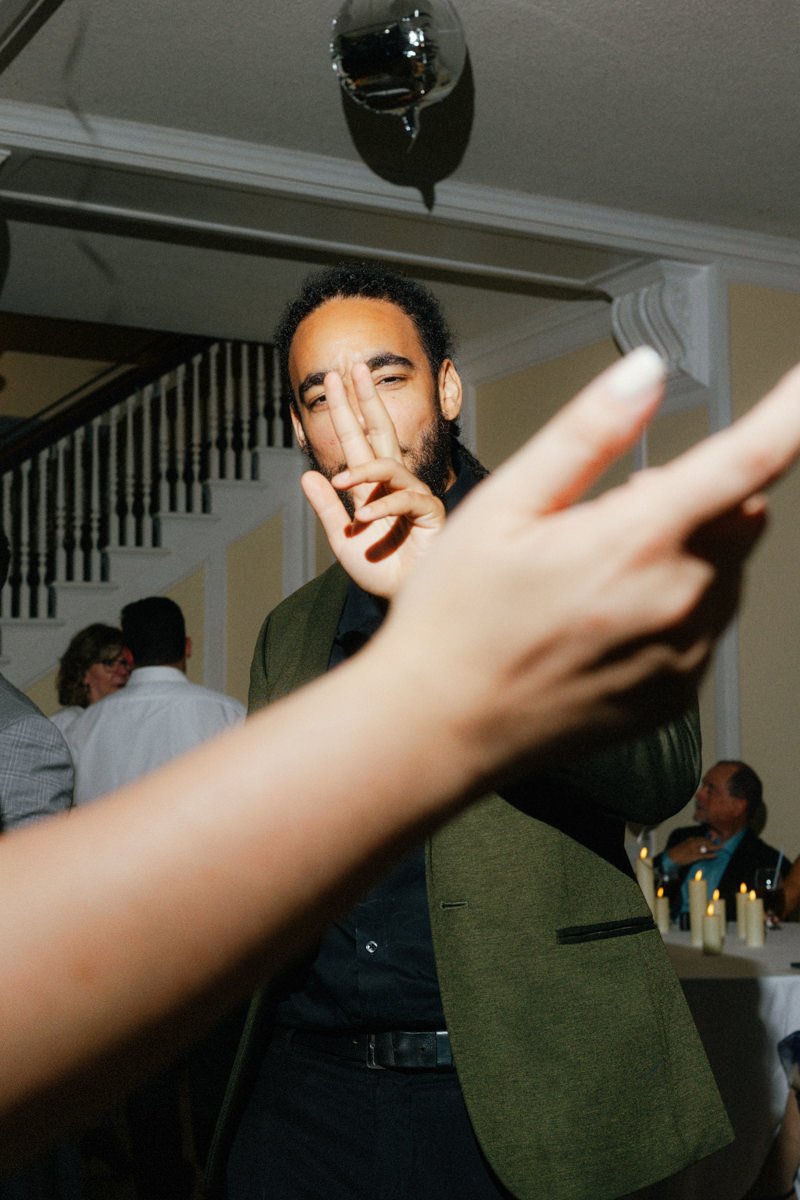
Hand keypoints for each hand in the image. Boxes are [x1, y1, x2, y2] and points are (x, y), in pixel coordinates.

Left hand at [300, 363, 444, 597]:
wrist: (401, 601)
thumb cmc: (379, 572)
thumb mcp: (342, 540)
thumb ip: (327, 509)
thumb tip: (307, 475)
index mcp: (371, 487)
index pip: (357, 440)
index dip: (345, 411)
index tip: (333, 381)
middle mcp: (393, 485)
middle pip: (381, 432)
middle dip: (367, 400)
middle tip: (356, 369)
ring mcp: (414, 496)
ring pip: (389, 467)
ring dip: (363, 472)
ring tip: (343, 483)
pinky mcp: (431, 514)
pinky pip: (405, 499)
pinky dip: (382, 507)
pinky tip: (365, 520)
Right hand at [377, 349, 799, 783]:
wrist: (438, 730)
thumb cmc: (455, 619)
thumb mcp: (503, 506)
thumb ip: (585, 435)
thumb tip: (646, 374)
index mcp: (635, 542)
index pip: (748, 462)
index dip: (791, 414)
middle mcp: (678, 602)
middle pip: (741, 515)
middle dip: (697, 497)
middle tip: (610, 514)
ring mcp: (684, 657)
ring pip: (727, 571)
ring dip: (688, 553)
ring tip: (594, 577)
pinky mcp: (677, 695)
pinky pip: (706, 627)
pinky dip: (676, 606)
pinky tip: (604, 622)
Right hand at [665, 836, 719, 866]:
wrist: (671, 857)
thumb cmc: (678, 853)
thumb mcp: (685, 846)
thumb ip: (692, 845)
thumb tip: (700, 847)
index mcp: (690, 840)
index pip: (702, 838)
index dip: (709, 840)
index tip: (714, 841)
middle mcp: (693, 843)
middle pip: (706, 841)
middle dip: (713, 843)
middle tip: (720, 845)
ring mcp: (694, 849)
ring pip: (707, 847)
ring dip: (714, 847)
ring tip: (720, 848)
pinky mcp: (694, 856)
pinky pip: (704, 855)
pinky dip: (711, 855)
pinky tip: (715, 855)